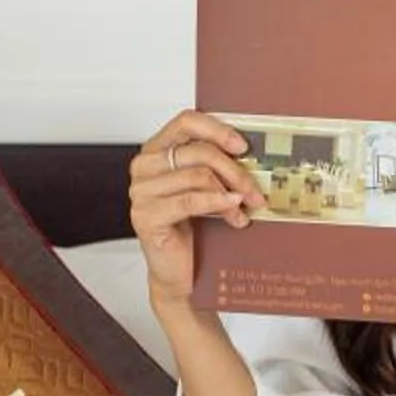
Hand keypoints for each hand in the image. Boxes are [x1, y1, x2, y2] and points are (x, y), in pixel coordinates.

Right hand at [129, 110, 265, 304]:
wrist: (178, 272)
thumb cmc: (192, 228)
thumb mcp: (205, 188)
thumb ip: (215, 165)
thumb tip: (250, 150)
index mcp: (156, 150)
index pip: (186, 122)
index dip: (218, 130)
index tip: (243, 146)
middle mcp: (144, 166)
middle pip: (199, 151)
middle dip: (234, 170)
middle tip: (255, 190)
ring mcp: (141, 191)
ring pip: (198, 175)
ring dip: (231, 193)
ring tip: (245, 209)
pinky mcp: (145, 215)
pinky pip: (190, 201)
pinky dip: (218, 204)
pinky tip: (235, 213)